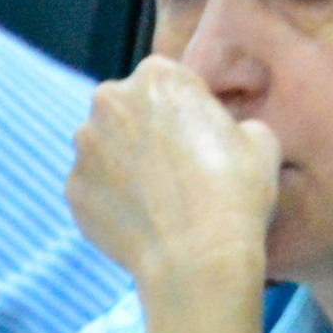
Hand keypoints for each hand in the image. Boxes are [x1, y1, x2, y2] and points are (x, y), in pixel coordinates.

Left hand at [69, 59, 282, 293]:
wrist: (197, 257)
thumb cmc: (235, 190)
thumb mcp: (260, 136)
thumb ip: (230, 120)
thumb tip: (219, 134)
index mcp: (157, 75)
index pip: (168, 81)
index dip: (187, 108)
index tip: (201, 136)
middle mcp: (110, 102)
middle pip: (128, 108)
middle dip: (146, 128)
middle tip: (178, 165)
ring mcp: (84, 148)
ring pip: (105, 146)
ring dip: (125, 162)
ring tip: (160, 196)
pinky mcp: (72, 189)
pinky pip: (94, 186)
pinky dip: (113, 197)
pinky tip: (143, 218)